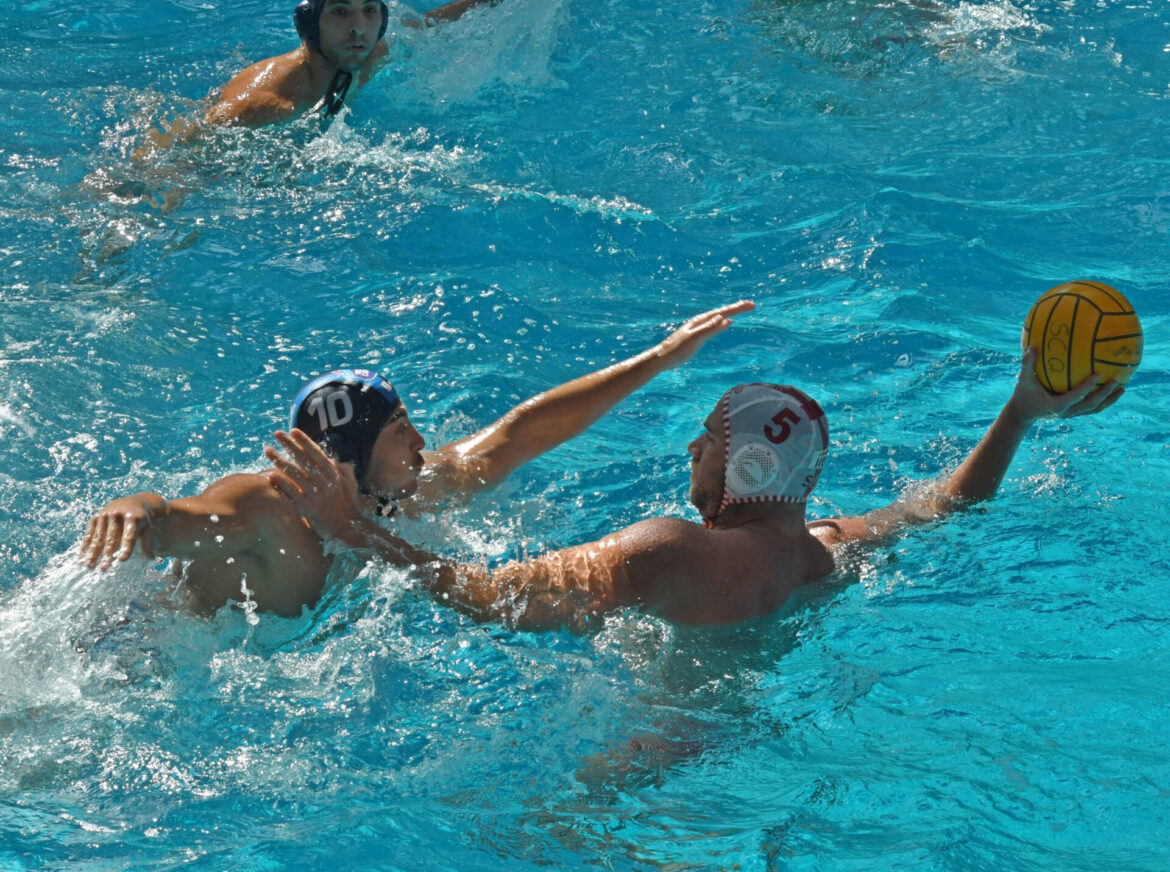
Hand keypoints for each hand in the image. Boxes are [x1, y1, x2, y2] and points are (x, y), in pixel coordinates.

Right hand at [80, 495, 159, 569]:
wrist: (130, 503)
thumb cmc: (140, 521)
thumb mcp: (147, 529)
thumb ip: (148, 542)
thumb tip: (152, 558)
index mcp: (133, 518)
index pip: (130, 535)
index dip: (126, 547)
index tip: (122, 559)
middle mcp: (117, 515)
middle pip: (112, 538)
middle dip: (107, 554)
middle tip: (104, 568)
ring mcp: (105, 515)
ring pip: (98, 537)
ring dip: (92, 552)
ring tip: (89, 566)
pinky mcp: (95, 518)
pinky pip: (89, 534)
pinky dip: (85, 546)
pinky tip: (81, 558)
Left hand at [266, 429, 364, 541]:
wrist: (346, 526)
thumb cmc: (346, 503)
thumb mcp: (348, 482)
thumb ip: (340, 468)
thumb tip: (332, 459)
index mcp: (333, 473)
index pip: (316, 452)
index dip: (304, 441)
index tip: (293, 430)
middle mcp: (324, 480)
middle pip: (303, 458)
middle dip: (289, 444)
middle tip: (277, 434)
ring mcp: (316, 493)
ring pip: (295, 473)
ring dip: (280, 460)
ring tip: (268, 450)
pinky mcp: (308, 506)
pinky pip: (292, 492)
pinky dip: (282, 483)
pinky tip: (271, 475)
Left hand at [655, 300, 754, 368]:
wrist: (663, 358)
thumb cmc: (677, 349)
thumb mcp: (694, 339)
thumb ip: (708, 328)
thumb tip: (723, 318)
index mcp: (701, 321)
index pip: (723, 312)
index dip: (738, 308)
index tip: (751, 305)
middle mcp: (701, 322)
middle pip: (723, 312)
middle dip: (737, 308)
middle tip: (752, 305)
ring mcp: (700, 329)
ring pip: (719, 318)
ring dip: (732, 313)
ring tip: (742, 309)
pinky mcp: (698, 337)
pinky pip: (714, 326)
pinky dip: (723, 323)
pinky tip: (727, 323)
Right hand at [1009, 346, 1124, 423]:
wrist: (1023, 412)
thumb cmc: (1024, 394)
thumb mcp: (1023, 380)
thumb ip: (1028, 364)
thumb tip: (1032, 346)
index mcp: (1056, 405)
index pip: (1075, 396)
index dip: (1087, 387)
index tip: (1098, 374)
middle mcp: (1066, 412)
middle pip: (1090, 404)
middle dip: (1105, 394)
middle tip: (1116, 381)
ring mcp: (1071, 414)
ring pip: (1094, 408)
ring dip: (1109, 400)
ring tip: (1122, 389)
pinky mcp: (1074, 413)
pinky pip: (1092, 408)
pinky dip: (1104, 401)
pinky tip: (1112, 391)